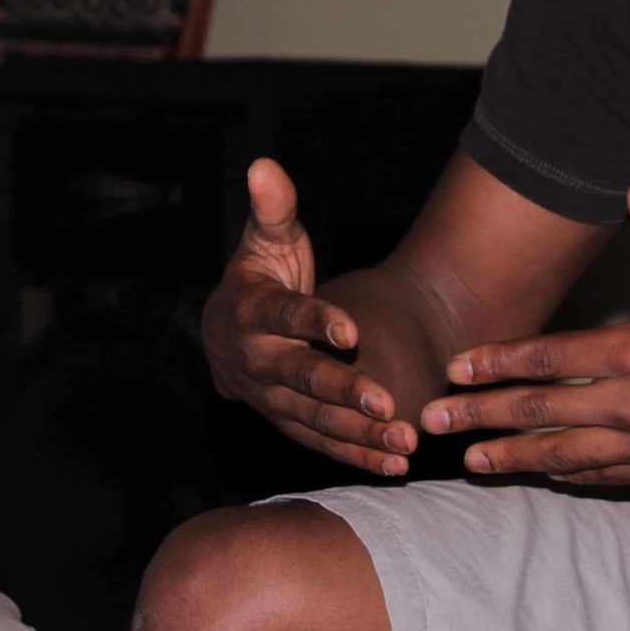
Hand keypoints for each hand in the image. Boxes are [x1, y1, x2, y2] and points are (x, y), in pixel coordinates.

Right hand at [201, 159, 414, 474]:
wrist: (226, 332)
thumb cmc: (257, 275)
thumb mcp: (263, 238)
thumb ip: (272, 207)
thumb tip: (263, 165)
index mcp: (250, 313)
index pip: (284, 317)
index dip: (315, 324)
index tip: (352, 332)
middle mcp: (258, 362)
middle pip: (302, 379)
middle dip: (345, 393)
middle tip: (387, 403)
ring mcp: (272, 400)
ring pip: (316, 421)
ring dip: (359, 434)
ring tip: (403, 441)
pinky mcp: (290, 424)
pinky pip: (323, 444)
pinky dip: (357, 456)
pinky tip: (396, 466)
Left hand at [419, 181, 629, 484]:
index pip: (551, 358)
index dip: (498, 362)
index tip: (456, 367)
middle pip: (542, 410)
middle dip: (482, 416)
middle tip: (432, 421)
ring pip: (565, 453)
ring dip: (512, 457)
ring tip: (469, 463)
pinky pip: (603, 476)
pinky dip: (565, 474)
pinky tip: (538, 474)